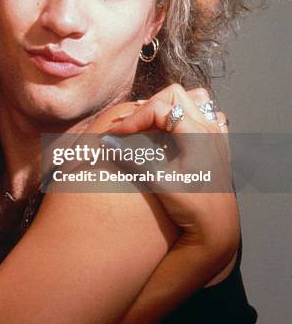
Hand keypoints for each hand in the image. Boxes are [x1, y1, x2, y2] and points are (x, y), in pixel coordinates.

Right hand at [96, 85, 238, 261]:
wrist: (218, 228)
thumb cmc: (192, 207)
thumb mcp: (159, 183)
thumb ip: (132, 159)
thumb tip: (106, 141)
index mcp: (196, 133)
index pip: (158, 108)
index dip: (133, 118)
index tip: (116, 133)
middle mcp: (209, 128)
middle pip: (174, 95)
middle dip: (148, 107)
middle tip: (130, 127)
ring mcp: (216, 134)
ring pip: (192, 101)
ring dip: (167, 108)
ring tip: (149, 126)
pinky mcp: (218, 144)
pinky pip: (204, 115)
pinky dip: (185, 117)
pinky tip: (173, 134)